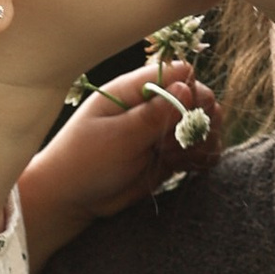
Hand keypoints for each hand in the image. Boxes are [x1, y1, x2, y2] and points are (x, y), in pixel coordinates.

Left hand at [21, 63, 219, 257]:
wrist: (71, 199)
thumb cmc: (84, 162)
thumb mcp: (117, 138)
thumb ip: (153, 115)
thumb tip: (187, 87)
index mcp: (133, 91)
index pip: (177, 74)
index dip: (191, 90)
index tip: (188, 113)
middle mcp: (151, 106)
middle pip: (197, 98)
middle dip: (199, 118)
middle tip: (180, 140)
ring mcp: (161, 131)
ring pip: (203, 124)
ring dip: (201, 140)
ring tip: (176, 157)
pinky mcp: (168, 155)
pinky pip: (199, 149)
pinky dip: (200, 157)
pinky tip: (183, 167)